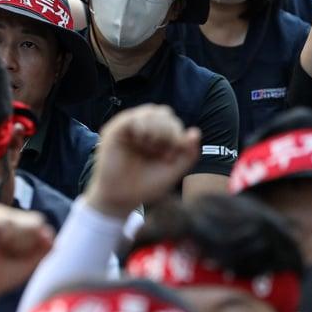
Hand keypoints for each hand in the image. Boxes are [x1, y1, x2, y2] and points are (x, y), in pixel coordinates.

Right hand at [87, 105, 201, 215]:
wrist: (122, 199)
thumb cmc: (146, 185)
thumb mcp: (173, 170)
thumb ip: (188, 153)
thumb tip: (195, 132)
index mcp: (157, 136)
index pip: (173, 122)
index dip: (177, 136)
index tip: (170, 158)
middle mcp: (143, 129)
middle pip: (164, 113)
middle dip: (170, 132)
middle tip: (163, 154)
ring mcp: (129, 128)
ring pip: (151, 112)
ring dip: (157, 130)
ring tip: (151, 148)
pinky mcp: (115, 130)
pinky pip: (133, 118)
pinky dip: (143, 128)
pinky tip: (142, 143)